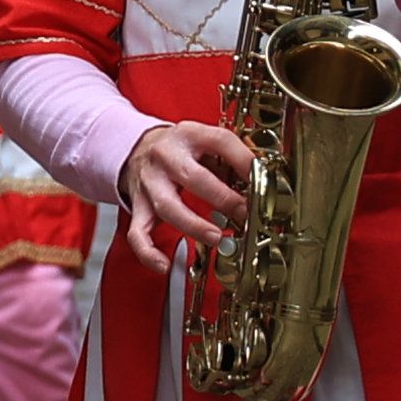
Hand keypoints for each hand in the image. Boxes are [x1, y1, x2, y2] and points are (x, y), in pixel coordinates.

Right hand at [120, 119, 259, 257]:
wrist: (138, 149)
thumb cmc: (181, 149)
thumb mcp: (206, 141)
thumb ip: (232, 159)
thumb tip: (262, 183)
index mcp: (188, 134)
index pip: (220, 141)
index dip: (244, 160)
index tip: (262, 179)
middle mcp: (165, 157)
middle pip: (191, 176)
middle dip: (222, 199)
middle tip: (244, 213)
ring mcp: (149, 183)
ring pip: (167, 207)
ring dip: (194, 225)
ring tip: (216, 237)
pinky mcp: (138, 207)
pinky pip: (138, 234)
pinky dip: (149, 253)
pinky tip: (164, 266)